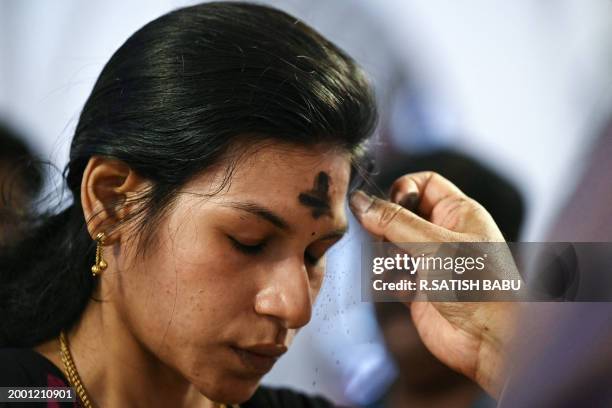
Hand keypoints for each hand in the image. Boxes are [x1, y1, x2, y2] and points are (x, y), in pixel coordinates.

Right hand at [349, 171, 517, 396]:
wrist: (489, 340)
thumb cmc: (479, 286)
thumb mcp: (435, 244)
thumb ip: (394, 222)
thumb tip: (361, 201)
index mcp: (457, 213)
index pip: (422, 184)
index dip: (402, 189)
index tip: (391, 205)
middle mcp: (442, 234)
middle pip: (398, 215)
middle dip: (388, 228)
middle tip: (392, 240)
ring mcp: (428, 262)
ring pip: (389, 245)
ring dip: (388, 256)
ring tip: (404, 269)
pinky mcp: (417, 288)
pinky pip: (390, 275)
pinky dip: (392, 280)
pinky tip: (409, 290)